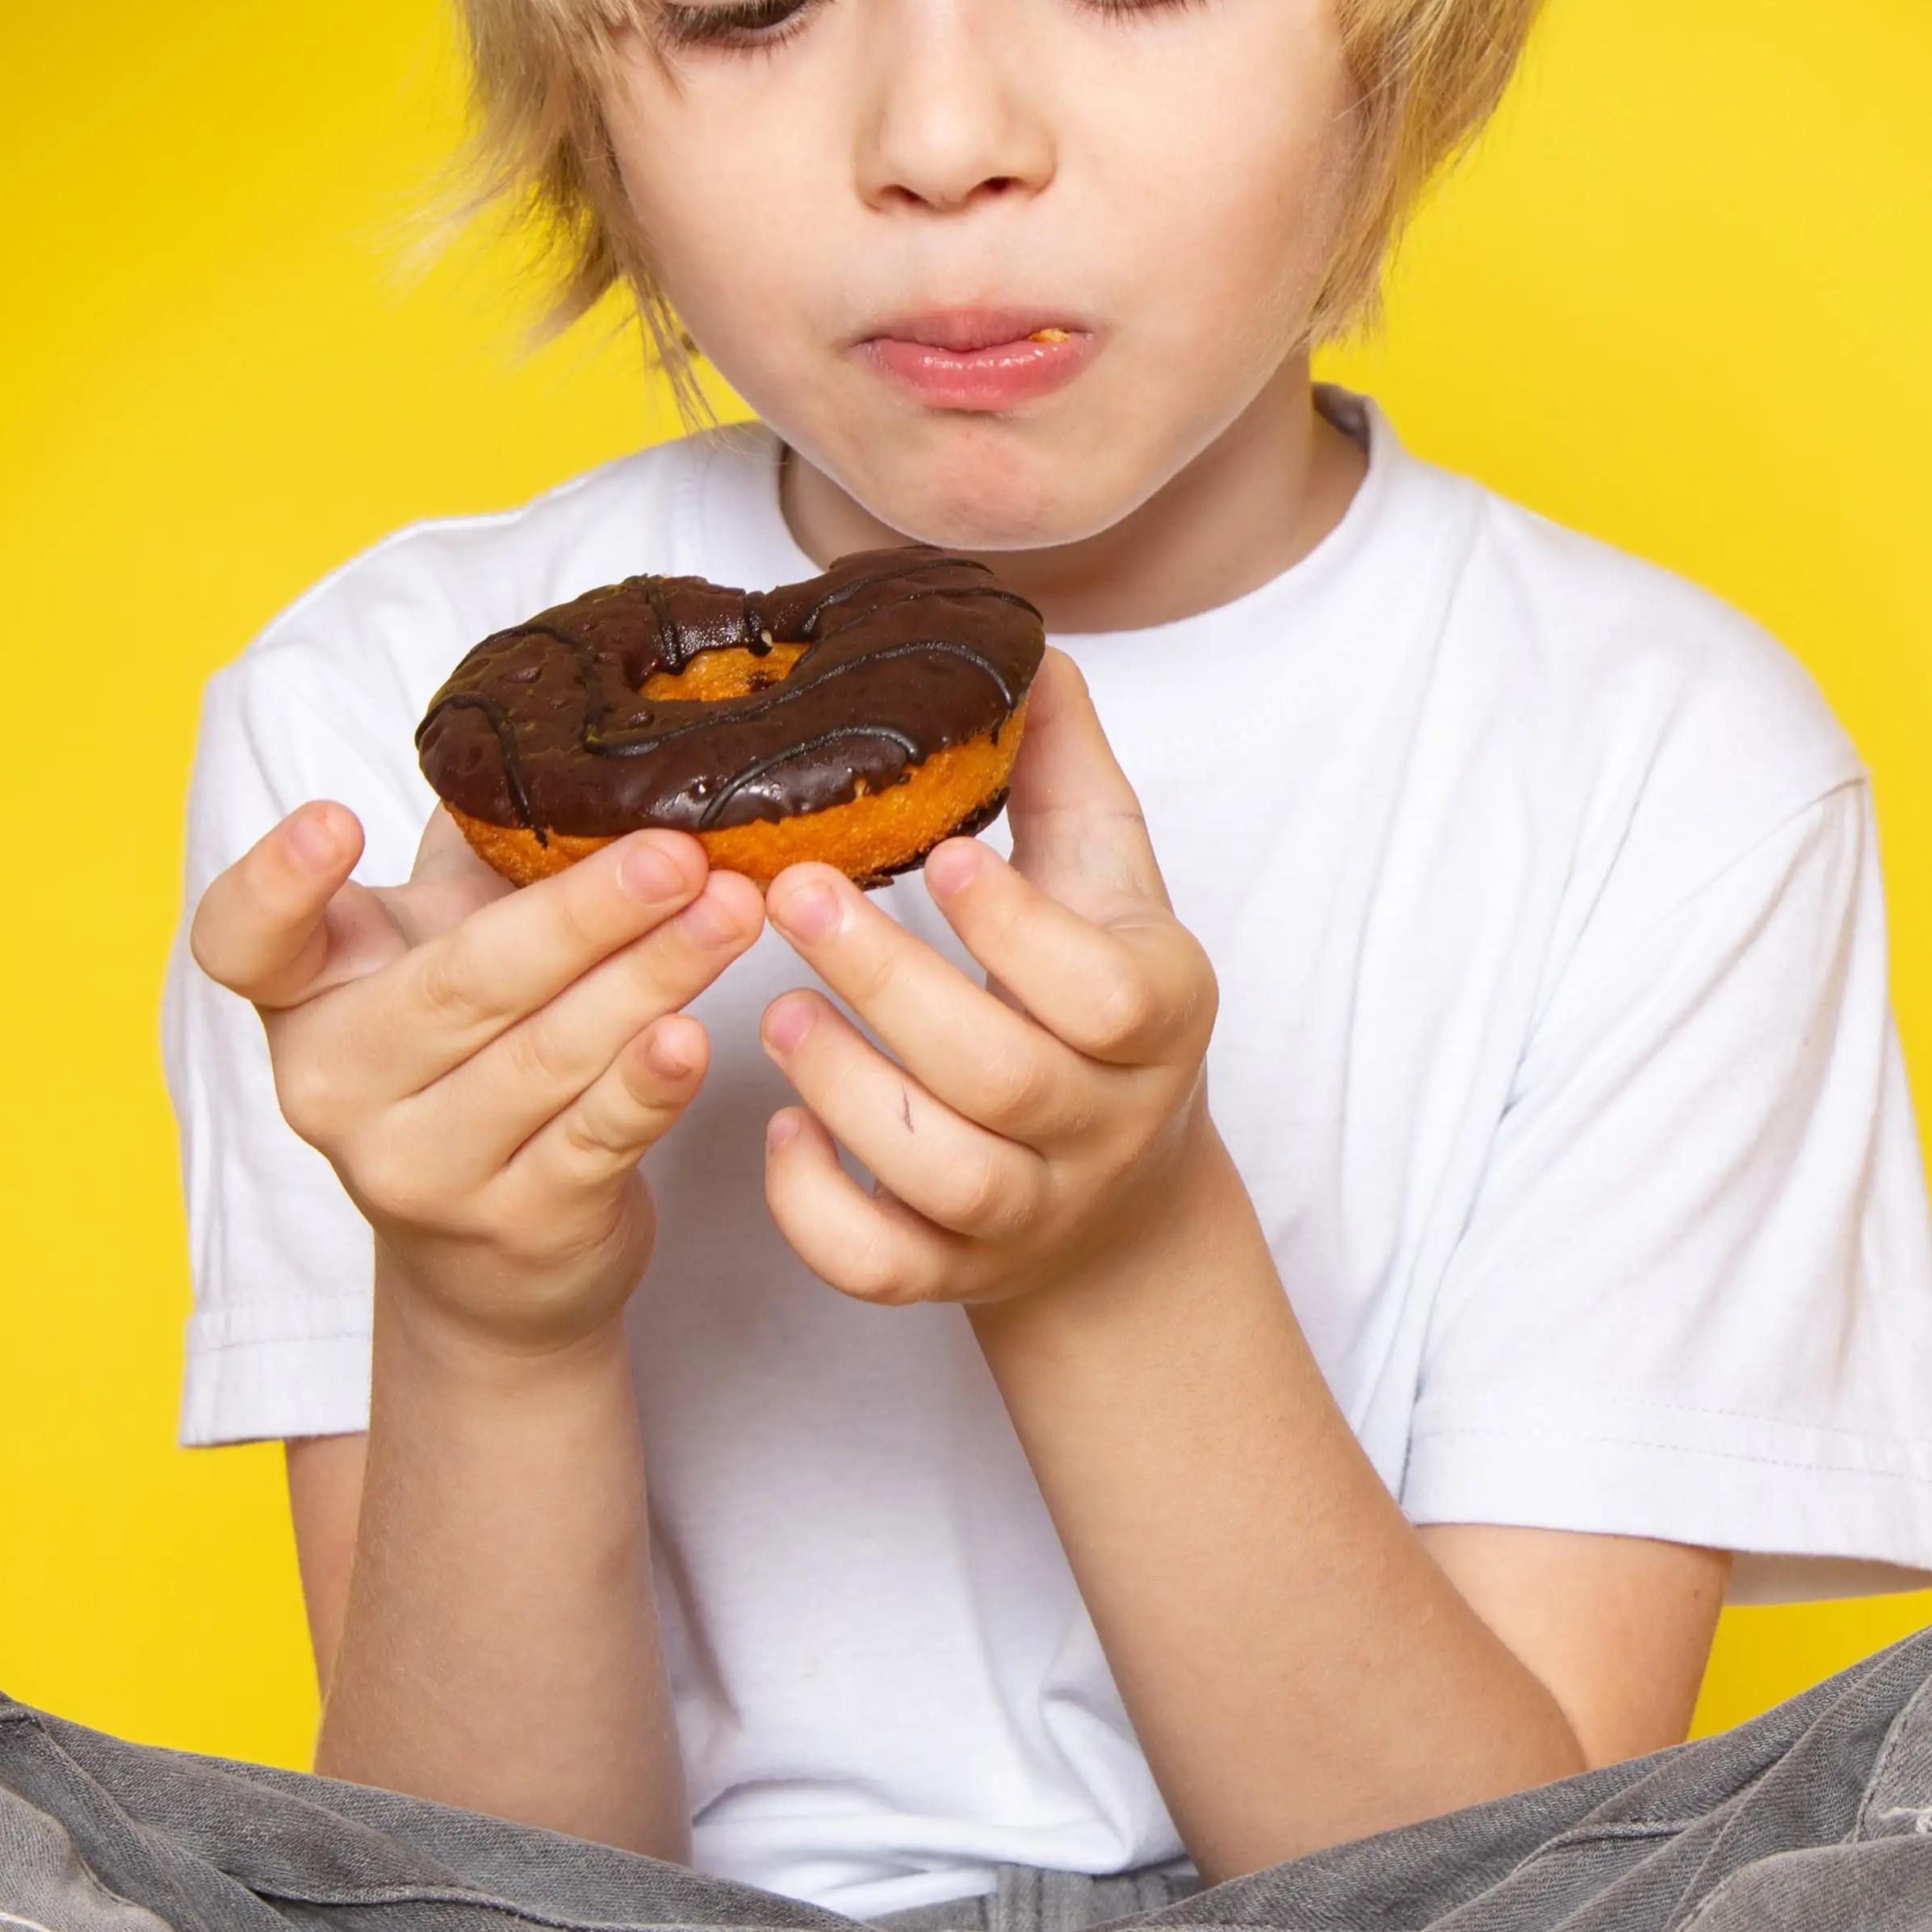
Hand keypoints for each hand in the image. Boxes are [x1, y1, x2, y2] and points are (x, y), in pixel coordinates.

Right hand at [192, 806, 765, 1357]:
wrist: (489, 1260)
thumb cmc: (473, 1053)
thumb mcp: (447, 943)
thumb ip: (484, 847)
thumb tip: (576, 723)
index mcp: (308, 994)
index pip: (246, 941)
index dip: (277, 882)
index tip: (337, 818)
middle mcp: (338, 1085)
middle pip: (455, 987)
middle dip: (581, 913)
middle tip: (676, 852)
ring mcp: (419, 1168)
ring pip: (540, 1058)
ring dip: (648, 977)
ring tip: (730, 912)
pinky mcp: (511, 1226)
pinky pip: (589, 1142)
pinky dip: (645, 1087)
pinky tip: (694, 1036)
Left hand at [758, 654, 1219, 1306]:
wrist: (1119, 1199)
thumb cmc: (1095, 1007)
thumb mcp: (1105, 890)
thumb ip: (1065, 777)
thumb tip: (1029, 654)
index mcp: (1158, 1017)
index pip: (1104, 990)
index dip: (1019, 928)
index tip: (941, 854)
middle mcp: (1107, 1125)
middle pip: (1004, 1078)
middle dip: (890, 985)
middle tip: (791, 897)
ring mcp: (1036, 1211)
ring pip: (947, 1178)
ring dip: (849, 1093)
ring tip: (773, 1015)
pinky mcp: (961, 1277)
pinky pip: (889, 1270)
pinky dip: (822, 1214)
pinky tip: (780, 1137)